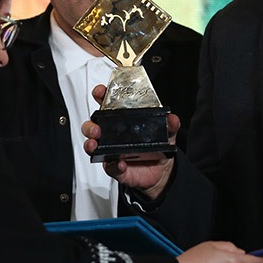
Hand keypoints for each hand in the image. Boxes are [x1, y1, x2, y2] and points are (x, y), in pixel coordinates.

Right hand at [81, 85, 178, 199]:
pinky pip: (110, 167)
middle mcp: (111, 135)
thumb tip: (172, 119)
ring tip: (95, 145)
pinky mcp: (115, 167)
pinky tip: (120, 164)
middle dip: (90, 126)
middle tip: (96, 128)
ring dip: (91, 144)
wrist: (161, 171)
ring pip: (92, 146)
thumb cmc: (156, 147)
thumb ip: (170, 125)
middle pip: (92, 126)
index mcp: (121, 120)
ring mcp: (110, 151)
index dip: (101, 96)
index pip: (107, 104)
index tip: (100, 92)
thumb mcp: (167, 132)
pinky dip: (113, 166)